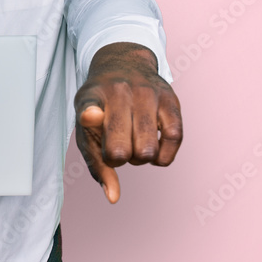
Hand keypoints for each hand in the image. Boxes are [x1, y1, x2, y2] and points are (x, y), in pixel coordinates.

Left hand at [74, 42, 182, 203]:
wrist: (123, 64)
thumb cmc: (102, 107)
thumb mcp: (87, 130)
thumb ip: (96, 164)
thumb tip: (113, 197)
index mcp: (90, 98)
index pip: (89, 108)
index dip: (90, 115)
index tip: (90, 116)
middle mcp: (118, 91)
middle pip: (120, 150)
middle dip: (120, 159)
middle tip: (118, 146)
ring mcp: (146, 92)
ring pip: (147, 149)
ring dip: (141, 159)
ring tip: (135, 146)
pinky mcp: (170, 98)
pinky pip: (174, 138)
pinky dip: (164, 156)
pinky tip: (155, 151)